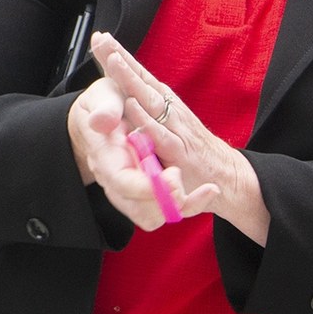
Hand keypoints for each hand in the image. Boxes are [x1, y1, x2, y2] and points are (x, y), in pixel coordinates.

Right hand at [67, 71, 217, 231]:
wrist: (104, 114)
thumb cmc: (105, 103)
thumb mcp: (103, 97)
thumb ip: (104, 109)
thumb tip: (103, 122)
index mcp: (106, 158)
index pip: (122, 183)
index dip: (147, 187)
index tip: (172, 178)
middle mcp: (117, 181)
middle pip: (142, 210)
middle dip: (168, 201)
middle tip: (185, 176)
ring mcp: (131, 189)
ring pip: (155, 216)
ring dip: (182, 204)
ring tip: (205, 188)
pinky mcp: (147, 190)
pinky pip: (168, 209)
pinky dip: (191, 204)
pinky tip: (209, 191)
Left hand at [89, 32, 268, 243]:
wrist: (227, 174)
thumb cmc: (193, 148)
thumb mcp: (169, 123)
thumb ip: (149, 110)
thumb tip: (126, 91)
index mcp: (164, 102)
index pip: (138, 75)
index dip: (120, 56)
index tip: (100, 37)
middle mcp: (169, 109)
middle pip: (141, 79)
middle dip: (120, 59)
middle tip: (102, 40)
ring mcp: (175, 127)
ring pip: (149, 99)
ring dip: (131, 79)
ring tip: (113, 60)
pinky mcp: (178, 151)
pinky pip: (160, 133)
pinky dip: (146, 119)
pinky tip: (131, 105)